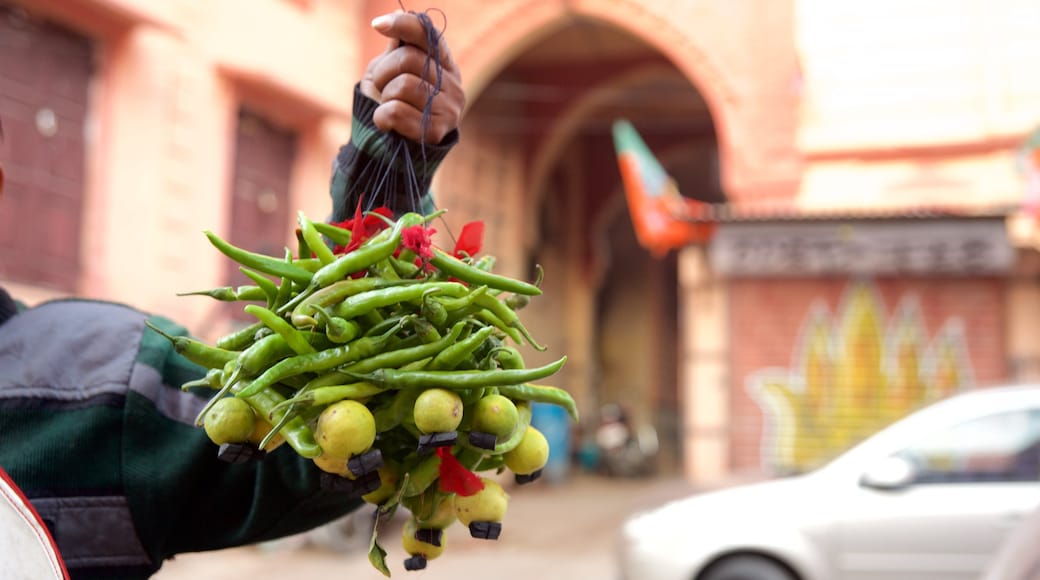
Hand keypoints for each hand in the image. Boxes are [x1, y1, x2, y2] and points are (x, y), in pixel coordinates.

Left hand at [362, 11, 464, 143]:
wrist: (390, 147)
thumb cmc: (391, 103)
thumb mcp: (391, 71)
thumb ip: (398, 47)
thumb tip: (390, 21)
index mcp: (445, 64)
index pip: (427, 34)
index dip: (402, 24)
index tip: (378, 25)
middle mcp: (454, 85)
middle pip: (409, 59)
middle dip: (384, 73)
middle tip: (382, 88)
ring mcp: (450, 109)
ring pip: (402, 86)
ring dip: (384, 98)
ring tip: (388, 107)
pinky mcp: (437, 132)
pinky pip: (395, 111)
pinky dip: (381, 117)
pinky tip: (387, 124)